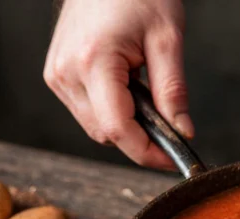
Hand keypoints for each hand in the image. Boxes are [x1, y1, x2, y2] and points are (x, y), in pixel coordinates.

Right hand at [44, 0, 191, 169]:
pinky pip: (88, 111)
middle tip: (168, 118)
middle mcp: (67, 73)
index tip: (174, 158)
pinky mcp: (56, 75)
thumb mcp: (167, 39)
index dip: (149, 152)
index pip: (119, 129)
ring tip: (143, 90)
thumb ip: (173, 91)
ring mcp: (58, 75)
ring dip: (126, 123)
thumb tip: (182, 132)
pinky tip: (125, 86)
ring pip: (96, 127)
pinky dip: (111, 110)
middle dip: (141, 137)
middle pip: (107, 134)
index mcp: (94, 62)